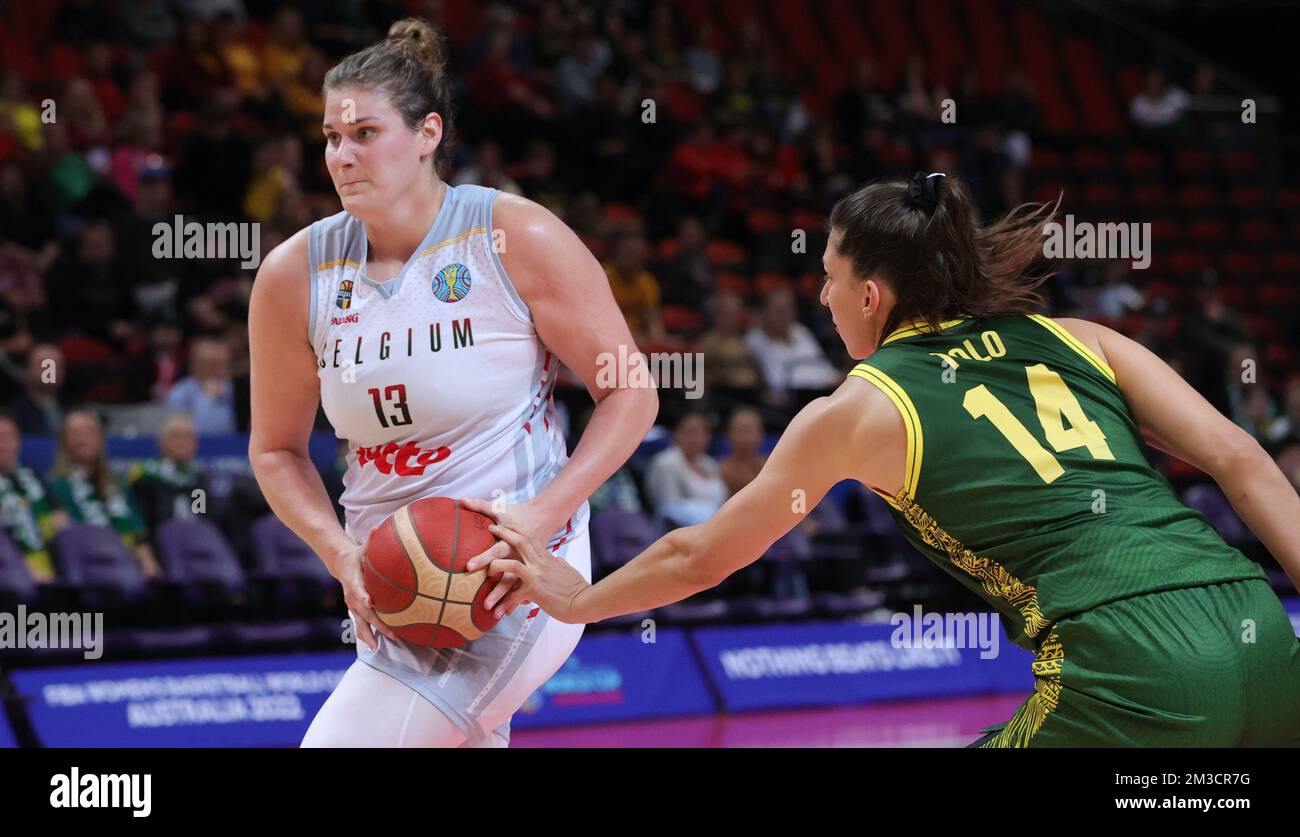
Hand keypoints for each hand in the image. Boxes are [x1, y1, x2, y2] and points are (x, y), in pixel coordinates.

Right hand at [328, 541, 399, 650]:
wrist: (340, 564)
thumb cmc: (357, 555)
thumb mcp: (363, 547)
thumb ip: (370, 540)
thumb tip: (377, 528)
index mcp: (353, 581)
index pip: (358, 590)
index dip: (363, 597)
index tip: (370, 603)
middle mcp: (351, 596)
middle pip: (363, 612)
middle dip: (376, 623)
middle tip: (390, 633)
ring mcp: (352, 605)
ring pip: (360, 623)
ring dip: (369, 635)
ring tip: (379, 648)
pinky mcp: (356, 609)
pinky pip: (361, 624)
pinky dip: (368, 635)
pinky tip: (378, 645)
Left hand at [462, 510, 589, 623]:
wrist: (584, 601)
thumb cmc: (576, 587)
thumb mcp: (565, 569)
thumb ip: (556, 563)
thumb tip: (554, 559)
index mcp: (547, 558)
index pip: (529, 538)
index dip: (515, 530)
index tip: (504, 524)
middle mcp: (541, 563)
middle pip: (520, 542)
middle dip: (504, 533)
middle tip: (492, 527)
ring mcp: (537, 576)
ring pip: (511, 565)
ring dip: (497, 566)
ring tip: (488, 570)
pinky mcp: (535, 591)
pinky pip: (514, 595)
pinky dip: (505, 603)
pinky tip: (499, 611)